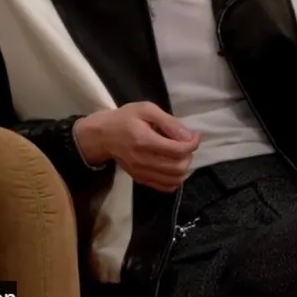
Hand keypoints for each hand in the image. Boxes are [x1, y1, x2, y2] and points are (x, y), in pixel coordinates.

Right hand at [73, 102, 200, 192]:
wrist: (102, 135)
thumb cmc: (124, 118)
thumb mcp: (146, 109)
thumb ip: (168, 122)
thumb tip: (188, 135)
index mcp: (145, 140)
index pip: (178, 150)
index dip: (193, 143)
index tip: (195, 135)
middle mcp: (143, 160)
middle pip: (178, 167)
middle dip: (189, 155)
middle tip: (186, 144)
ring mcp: (141, 172)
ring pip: (174, 179)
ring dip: (184, 168)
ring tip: (180, 155)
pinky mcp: (140, 179)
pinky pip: (165, 187)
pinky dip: (175, 179)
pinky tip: (173, 167)